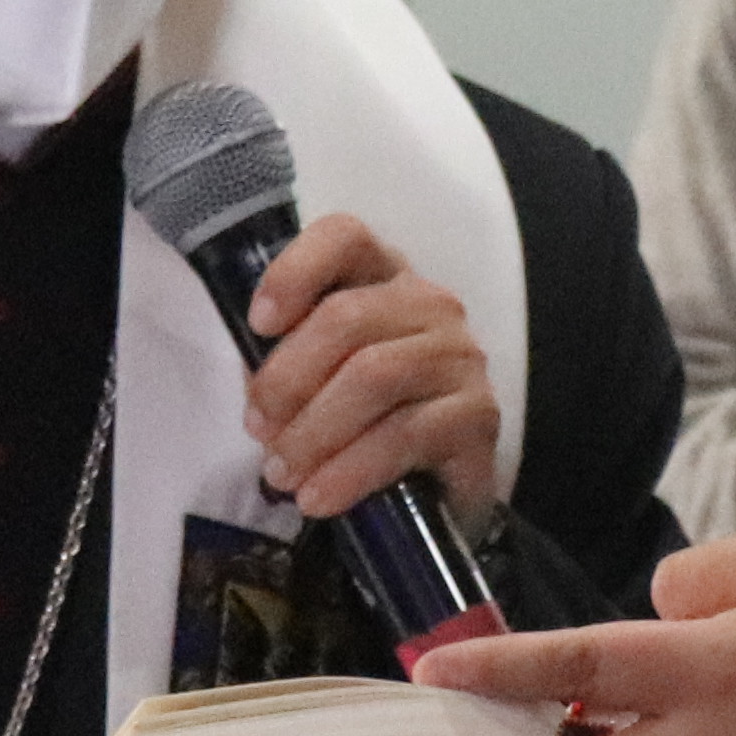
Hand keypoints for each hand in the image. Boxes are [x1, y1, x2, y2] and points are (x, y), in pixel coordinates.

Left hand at [245, 215, 500, 524]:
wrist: (434, 495)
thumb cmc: (364, 425)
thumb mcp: (318, 383)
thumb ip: (288, 366)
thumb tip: (256, 398)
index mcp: (384, 279)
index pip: (345, 237)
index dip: (295, 270)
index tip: (257, 325)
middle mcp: (431, 305)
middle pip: (348, 316)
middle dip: (288, 378)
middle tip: (258, 430)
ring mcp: (461, 358)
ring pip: (374, 376)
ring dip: (314, 431)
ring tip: (281, 473)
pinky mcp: (478, 416)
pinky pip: (404, 436)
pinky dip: (350, 471)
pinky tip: (318, 498)